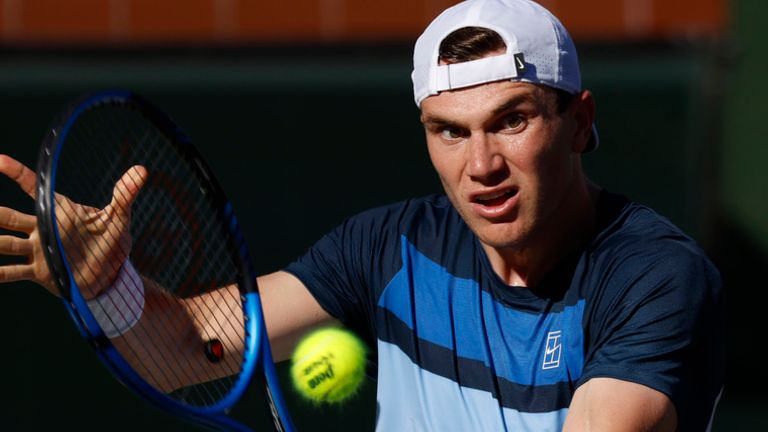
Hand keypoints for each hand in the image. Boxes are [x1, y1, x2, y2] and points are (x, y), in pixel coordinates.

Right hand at [0, 154, 146, 297]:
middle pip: (8, 217)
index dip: (17, 173)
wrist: (112, 275)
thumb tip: (143, 169)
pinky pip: (12, 271)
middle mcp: (42, 229)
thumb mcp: (120, 217)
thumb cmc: (112, 242)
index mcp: (58, 211)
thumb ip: (126, 194)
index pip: (34, 188)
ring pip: (4, 242)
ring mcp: (38, 250)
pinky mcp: (39, 271)